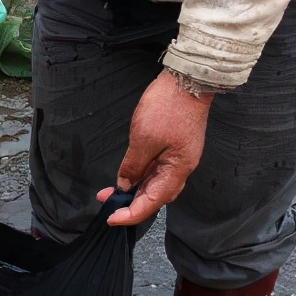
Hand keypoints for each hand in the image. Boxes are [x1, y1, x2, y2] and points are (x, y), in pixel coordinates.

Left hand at [97, 69, 213, 226]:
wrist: (189, 78)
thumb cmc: (169, 105)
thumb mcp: (142, 139)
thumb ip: (132, 167)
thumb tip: (124, 184)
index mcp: (177, 170)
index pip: (151, 203)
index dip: (130, 214)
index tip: (111, 218)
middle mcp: (180, 169)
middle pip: (154, 198)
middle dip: (130, 204)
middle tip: (107, 203)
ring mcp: (178, 158)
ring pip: (154, 185)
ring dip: (134, 191)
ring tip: (111, 191)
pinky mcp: (174, 149)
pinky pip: (156, 171)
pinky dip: (141, 177)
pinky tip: (127, 177)